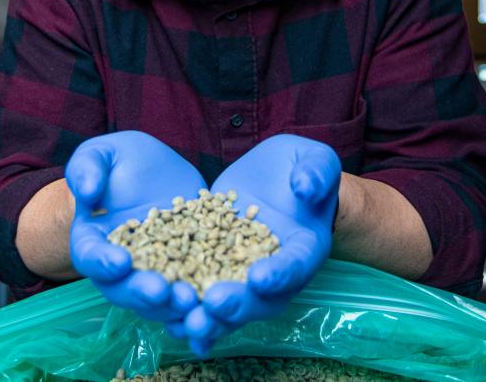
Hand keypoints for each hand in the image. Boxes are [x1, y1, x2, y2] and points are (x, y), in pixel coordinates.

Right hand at [67, 131, 205, 322]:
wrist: (156, 172)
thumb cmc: (121, 161)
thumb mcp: (103, 153)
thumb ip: (88, 168)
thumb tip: (86, 192)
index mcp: (94, 239)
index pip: (91, 256)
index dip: (102, 262)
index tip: (120, 262)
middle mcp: (120, 266)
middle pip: (124, 288)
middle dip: (142, 292)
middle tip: (162, 292)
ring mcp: (154, 273)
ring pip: (159, 300)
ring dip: (172, 305)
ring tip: (191, 300)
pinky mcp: (186, 271)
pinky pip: (191, 292)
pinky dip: (201, 304)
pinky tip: (216, 304)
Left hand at [180, 134, 340, 353]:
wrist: (279, 180)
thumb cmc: (303, 169)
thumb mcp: (315, 161)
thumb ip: (315, 173)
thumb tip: (305, 186)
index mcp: (305, 247)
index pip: (296, 264)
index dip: (280, 273)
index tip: (260, 277)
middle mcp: (278, 272)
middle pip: (261, 298)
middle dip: (238, 303)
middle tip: (213, 304)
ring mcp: (245, 275)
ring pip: (232, 306)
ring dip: (211, 319)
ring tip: (187, 323)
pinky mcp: (216, 267)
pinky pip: (205, 294)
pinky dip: (191, 312)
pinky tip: (169, 323)